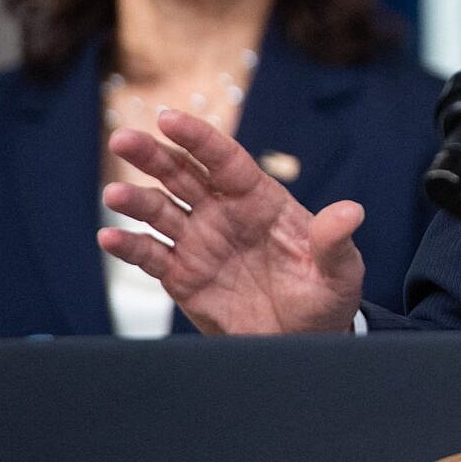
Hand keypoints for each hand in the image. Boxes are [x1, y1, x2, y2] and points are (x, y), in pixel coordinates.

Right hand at [98, 110, 366, 335]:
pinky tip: (110, 237)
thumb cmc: (325, 299)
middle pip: (182, 175)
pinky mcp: (183, 276)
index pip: (224, 160)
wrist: (304, 343)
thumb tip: (351, 212)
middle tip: (123, 140)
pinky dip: (129, 245)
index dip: (197, 139)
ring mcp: (200, 243)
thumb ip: (336, 242)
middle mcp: (224, 214)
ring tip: (114, 196)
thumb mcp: (340, 272)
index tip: (168, 118)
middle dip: (152, 155)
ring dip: (135, 201)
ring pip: (160, 211)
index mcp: (260, 201)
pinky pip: (151, 255)